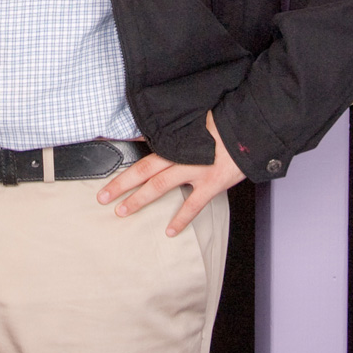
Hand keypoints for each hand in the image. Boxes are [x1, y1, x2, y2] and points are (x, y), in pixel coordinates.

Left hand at [96, 111, 244, 235]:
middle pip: (144, 170)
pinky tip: (169, 231)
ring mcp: (196, 170)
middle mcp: (181, 155)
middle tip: (103, 196)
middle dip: (122, 184)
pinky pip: (193, 205)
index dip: (125, 161)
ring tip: (123, 211)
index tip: (107, 169)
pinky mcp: (212, 183)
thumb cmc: (222, 123)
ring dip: (139, 200)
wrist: (250, 130)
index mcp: (175, 140)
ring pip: (160, 186)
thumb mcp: (194, 121)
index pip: (143, 152)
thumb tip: (151, 135)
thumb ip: (174, 132)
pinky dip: (180, 219)